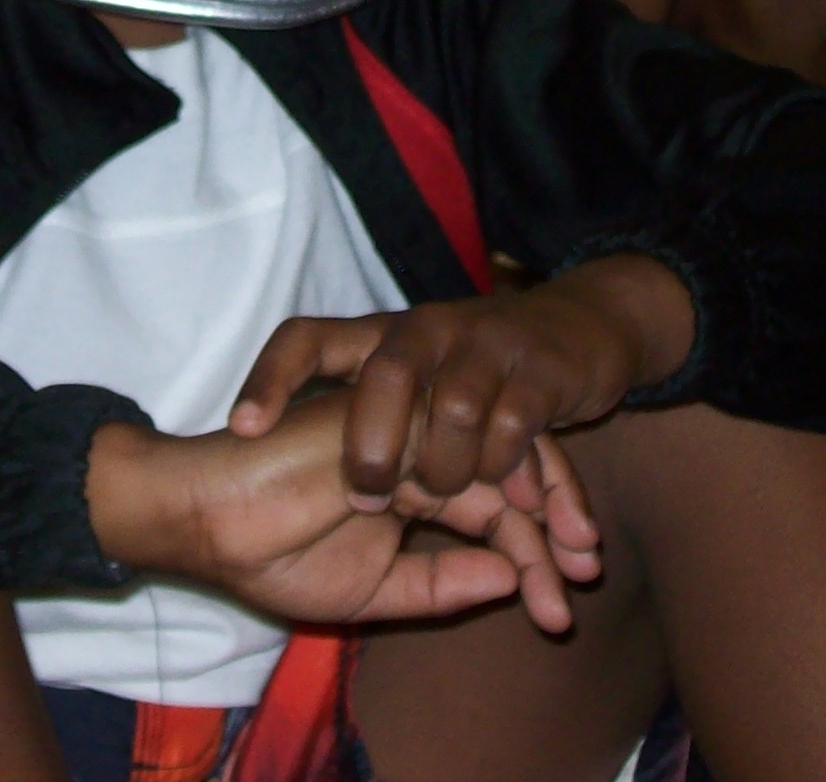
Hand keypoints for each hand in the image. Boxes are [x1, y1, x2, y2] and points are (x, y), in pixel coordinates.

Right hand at [86, 398, 598, 632]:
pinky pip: (467, 449)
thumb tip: (511, 578)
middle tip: (587, 578)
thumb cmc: (274, 555)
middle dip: (555, 529)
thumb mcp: (374, 592)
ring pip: (499, 463)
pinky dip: (506, 491)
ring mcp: (410, 431)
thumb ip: (439, 585)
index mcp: (411, 484)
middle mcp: (418, 452)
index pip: (489, 507)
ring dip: (543, 516)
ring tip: (571, 570)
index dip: (534, 549)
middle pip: (507, 479)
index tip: (561, 605)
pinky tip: (527, 531)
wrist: (211, 524)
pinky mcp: (397, 417)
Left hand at [230, 259, 686, 505]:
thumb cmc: (477, 370)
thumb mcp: (416, 382)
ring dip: (444, 465)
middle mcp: (426, 329)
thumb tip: (285, 462)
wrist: (583, 326)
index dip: (270, 378)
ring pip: (451, 406)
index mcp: (380, 334)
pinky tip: (511, 498)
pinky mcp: (540, 369)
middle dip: (371, 443)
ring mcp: (485, 343)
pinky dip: (506, 468)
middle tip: (365, 499)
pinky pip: (515, 424)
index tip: (242, 430)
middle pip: (384, 374)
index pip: (307, 337)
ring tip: (439, 499)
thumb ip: (364, 415)